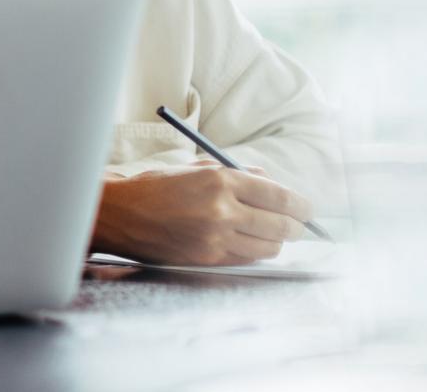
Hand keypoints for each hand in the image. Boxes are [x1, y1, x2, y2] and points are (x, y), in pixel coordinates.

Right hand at [90, 163, 313, 265]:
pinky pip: (246, 259)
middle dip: (296, 226)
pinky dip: (254, 252)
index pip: (277, 195)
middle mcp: (221, 210)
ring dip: (276, 241)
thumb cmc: (154, 187)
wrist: (119, 215)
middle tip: (300, 224)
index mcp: (219, 180)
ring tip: (273, 234)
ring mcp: (215, 238)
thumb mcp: (194, 168)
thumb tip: (269, 182)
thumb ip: (235, 173)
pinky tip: (250, 243)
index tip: (307, 208)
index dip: (300, 204)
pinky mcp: (207, 259)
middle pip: (280, 225)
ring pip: (268, 247)